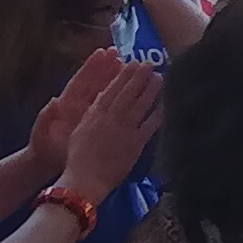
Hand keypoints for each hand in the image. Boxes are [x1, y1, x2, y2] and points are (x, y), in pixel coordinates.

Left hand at [26, 44, 130, 170]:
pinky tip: (132, 93)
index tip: (102, 53)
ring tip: (129, 66)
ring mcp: (88, 114)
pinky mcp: (95, 124)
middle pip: (94, 83)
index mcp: (67, 104)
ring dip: (115, 80)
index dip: (92, 67)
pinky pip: (109, 110)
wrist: (46, 163)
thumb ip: (46, 117)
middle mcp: (78, 105)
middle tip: (121, 53)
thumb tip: (53, 101)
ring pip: (104, 93)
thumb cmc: (42, 147)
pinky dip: (119, 100)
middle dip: (106, 67)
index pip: (81, 81)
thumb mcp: (41, 132)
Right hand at [53, 56, 161, 205]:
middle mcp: (111, 117)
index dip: (123, 75)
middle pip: (127, 92)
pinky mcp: (136, 143)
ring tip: (159, 77)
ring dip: (150, 89)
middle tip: (149, 63)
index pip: (111, 89)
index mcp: (95, 113)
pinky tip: (165, 104)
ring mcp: (125, 129)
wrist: (85, 178)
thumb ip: (92, 113)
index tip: (131, 63)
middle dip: (139, 76)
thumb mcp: (80, 130)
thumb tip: (102, 98)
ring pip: (140, 104)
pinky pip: (149, 125)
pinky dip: (157, 114)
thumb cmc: (77, 157)